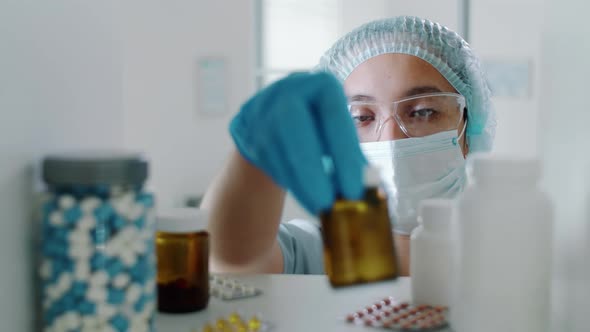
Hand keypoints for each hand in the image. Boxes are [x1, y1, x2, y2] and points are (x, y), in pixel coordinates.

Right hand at [230, 72, 365, 213]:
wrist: (275, 117)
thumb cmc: (318, 127)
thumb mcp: (338, 132)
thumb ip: (350, 154)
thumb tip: (371, 187)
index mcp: (320, 84)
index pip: (334, 117)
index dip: (344, 155)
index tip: (354, 190)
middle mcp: (288, 90)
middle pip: (296, 128)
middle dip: (312, 170)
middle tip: (327, 202)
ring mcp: (262, 108)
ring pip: (277, 147)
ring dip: (299, 182)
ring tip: (319, 206)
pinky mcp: (246, 127)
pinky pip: (265, 157)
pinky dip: (287, 181)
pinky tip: (304, 197)